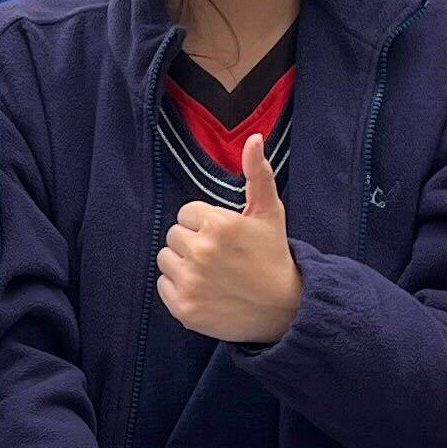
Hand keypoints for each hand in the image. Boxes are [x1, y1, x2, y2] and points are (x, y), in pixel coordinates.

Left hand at [155, 126, 305, 345]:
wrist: (284, 309)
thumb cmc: (273, 255)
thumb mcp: (269, 213)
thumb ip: (258, 174)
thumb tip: (254, 138)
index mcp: (218, 224)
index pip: (186, 213)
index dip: (205, 224)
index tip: (224, 238)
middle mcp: (201, 251)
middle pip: (173, 235)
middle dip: (192, 243)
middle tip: (219, 257)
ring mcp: (191, 282)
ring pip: (165, 259)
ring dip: (182, 264)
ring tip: (211, 273)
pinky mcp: (184, 308)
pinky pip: (163, 285)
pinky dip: (179, 288)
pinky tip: (204, 290)